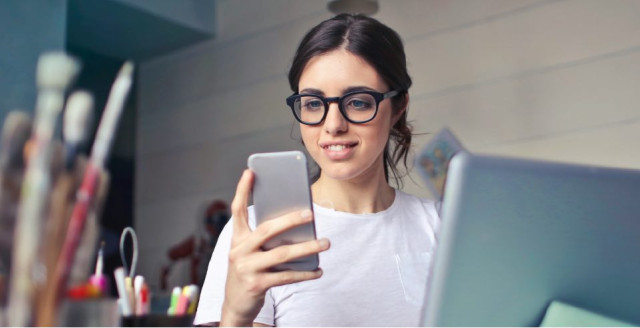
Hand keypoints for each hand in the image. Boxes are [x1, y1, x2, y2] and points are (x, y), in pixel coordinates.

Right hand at [220, 170, 329, 325]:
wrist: (236, 304)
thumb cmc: (249, 270)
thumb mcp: (250, 252)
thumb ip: (265, 238)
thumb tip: (297, 223)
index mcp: (237, 238)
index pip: (237, 210)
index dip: (242, 190)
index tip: (250, 171)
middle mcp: (238, 251)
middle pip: (266, 230)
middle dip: (290, 220)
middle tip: (310, 214)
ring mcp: (246, 268)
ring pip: (282, 254)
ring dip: (307, 248)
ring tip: (325, 242)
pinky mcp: (256, 285)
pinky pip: (286, 276)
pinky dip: (305, 273)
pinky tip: (318, 270)